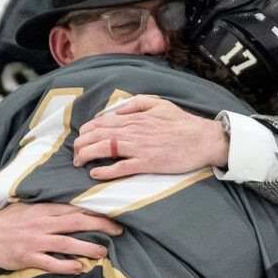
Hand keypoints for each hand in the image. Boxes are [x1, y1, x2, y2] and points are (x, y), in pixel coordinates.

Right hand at [0, 203, 123, 274]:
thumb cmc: (6, 222)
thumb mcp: (26, 207)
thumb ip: (47, 207)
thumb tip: (71, 207)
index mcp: (43, 209)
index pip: (74, 208)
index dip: (95, 211)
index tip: (114, 214)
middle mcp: (41, 223)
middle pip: (76, 222)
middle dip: (100, 225)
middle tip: (118, 231)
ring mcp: (35, 240)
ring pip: (67, 243)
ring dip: (87, 247)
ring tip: (103, 251)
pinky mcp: (27, 257)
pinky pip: (50, 262)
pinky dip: (66, 265)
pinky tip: (79, 268)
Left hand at [73, 95, 228, 180]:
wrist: (203, 139)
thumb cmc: (183, 123)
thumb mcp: (159, 104)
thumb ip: (137, 104)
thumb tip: (116, 109)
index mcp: (135, 117)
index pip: (102, 122)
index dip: (87, 130)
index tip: (80, 137)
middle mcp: (134, 131)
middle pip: (98, 135)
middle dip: (81, 144)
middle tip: (74, 153)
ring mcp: (140, 147)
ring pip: (104, 149)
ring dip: (87, 156)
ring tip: (78, 162)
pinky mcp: (147, 163)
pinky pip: (121, 167)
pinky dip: (105, 171)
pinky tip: (94, 173)